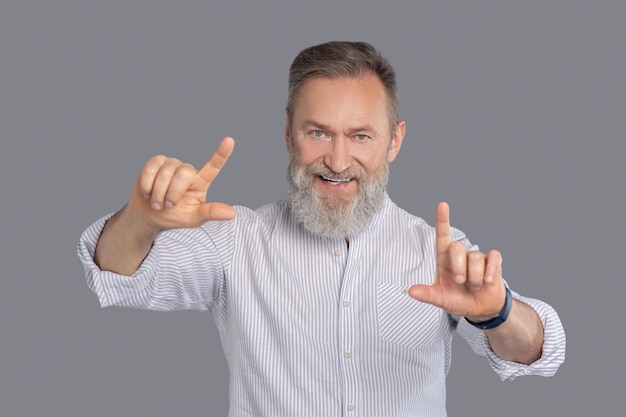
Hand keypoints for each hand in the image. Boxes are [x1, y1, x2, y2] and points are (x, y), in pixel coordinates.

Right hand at [128, 137, 236, 229]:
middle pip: (184, 173)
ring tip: (157, 204)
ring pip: (166, 172)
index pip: (213, 166)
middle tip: (168, 206)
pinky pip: (151, 169)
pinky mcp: (156, 162)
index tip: (229, 141)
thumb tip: (232, 213)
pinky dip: (147, 186)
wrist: (150, 215)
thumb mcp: (194, 219)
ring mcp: (172, 164)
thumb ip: (210, 213)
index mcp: (200, 182)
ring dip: (159, 194)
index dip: (221, 154)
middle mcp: (187, 171)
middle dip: (173, 193)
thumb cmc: (175, 216)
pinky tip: (147, 193)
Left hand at [409, 202, 505, 320]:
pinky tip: (488, 281)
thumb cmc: (458, 300)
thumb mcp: (441, 299)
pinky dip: (491, 270)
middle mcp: (460, 255)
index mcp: (445, 260)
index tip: (442, 205)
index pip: (442, 236)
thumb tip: (411, 291)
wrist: (480, 309)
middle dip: (458, 267)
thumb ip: (427, 295)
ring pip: (475, 257)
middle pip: (457, 246)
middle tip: (460, 281)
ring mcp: (476, 258)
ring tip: (474, 287)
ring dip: (474, 277)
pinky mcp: (492, 262)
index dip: (442, 220)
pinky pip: (493, 257)